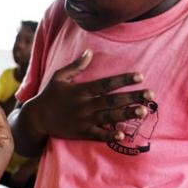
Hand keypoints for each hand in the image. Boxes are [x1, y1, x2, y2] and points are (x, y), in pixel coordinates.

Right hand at [25, 49, 153, 141]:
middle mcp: (84, 104)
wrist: (36, 118)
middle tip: (150, 94)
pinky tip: (124, 135)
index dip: (123, 79)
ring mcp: (83, 119)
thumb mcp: (59, 76)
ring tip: (144, 111)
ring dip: (127, 114)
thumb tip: (89, 51)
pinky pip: (98, 134)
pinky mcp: (81, 132)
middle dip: (132, 97)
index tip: (140, 76)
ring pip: (109, 116)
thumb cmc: (49, 95)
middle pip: (112, 100)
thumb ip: (76, 65)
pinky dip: (111, 135)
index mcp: (81, 90)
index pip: (106, 83)